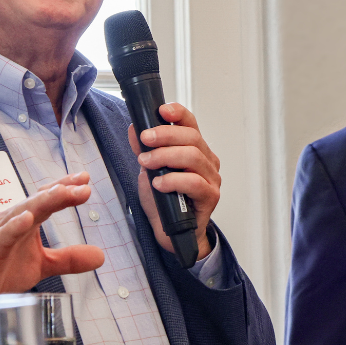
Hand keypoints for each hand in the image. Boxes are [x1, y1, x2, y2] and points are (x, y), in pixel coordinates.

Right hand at [0, 172, 104, 295]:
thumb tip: (100, 255)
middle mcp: (14, 221)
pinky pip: (2, 236)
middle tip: (82, 186)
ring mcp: (0, 234)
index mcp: (28, 220)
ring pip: (21, 212)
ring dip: (41, 202)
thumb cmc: (3, 269)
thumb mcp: (43, 265)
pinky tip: (27, 219)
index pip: (48, 198)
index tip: (85, 180)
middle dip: (60, 191)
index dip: (65, 188)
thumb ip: (69, 258)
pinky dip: (14, 226)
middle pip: (39, 200)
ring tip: (61, 193)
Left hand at [128, 102, 221, 260]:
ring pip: (193, 157)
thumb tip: (134, 128)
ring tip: (146, 162)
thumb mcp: (149, 171)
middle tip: (145, 139)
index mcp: (194, 149)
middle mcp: (206, 160)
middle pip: (191, 137)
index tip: (161, 110)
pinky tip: (159, 183)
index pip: (190, 123)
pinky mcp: (210, 197)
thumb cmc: (165, 201)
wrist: (173, 234)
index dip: (177, 113)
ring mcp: (211, 178)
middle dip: (165, 134)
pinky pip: (194, 182)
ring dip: (166, 156)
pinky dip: (174, 180)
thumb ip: (144, 150)